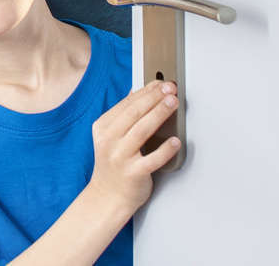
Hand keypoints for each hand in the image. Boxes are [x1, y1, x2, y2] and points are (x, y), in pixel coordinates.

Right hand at [87, 81, 180, 215]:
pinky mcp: (133, 174)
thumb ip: (123, 115)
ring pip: (142, 131)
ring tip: (173, 103)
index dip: (146, 91)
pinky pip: (151, 160)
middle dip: (154, 98)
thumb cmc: (114, 164)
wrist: (108, 196)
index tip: (161, 82)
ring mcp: (120, 157)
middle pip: (134, 114)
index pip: (126, 104)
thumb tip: (138, 91)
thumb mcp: (111, 136)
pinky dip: (165, 150)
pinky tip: (175, 141)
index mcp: (103, 127)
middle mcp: (109, 140)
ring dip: (159, 114)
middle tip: (170, 89)